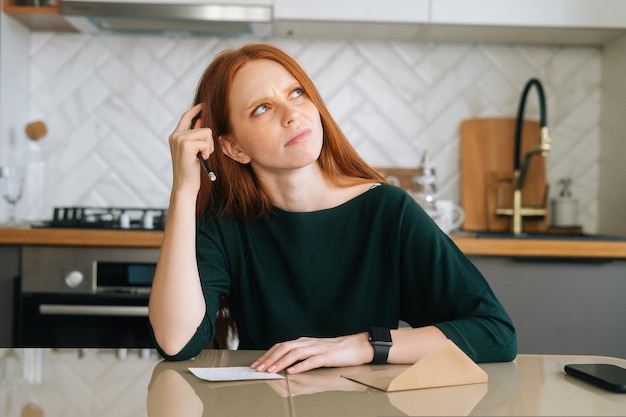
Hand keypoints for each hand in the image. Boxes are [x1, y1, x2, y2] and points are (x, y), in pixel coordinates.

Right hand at [168, 103, 214, 195]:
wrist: (185, 186)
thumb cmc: (192, 171)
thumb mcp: (194, 151)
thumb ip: (196, 136)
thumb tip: (203, 120)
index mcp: (176, 136)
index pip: (186, 116)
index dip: (196, 109)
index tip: (204, 104)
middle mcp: (176, 135)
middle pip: (204, 126)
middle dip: (209, 142)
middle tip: (203, 155)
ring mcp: (179, 139)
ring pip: (206, 133)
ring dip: (209, 147)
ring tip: (201, 158)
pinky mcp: (186, 144)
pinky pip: (206, 141)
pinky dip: (207, 151)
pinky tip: (200, 160)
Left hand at [251, 333, 373, 374]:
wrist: (358, 346)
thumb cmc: (337, 351)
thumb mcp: (315, 352)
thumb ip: (301, 356)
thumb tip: (286, 366)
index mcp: (304, 342)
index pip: (281, 346)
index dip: (267, 354)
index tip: (257, 364)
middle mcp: (308, 343)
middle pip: (284, 348)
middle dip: (269, 358)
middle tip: (258, 368)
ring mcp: (317, 349)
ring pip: (294, 353)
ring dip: (281, 362)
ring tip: (271, 370)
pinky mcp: (327, 356)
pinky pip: (311, 361)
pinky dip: (300, 366)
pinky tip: (292, 371)